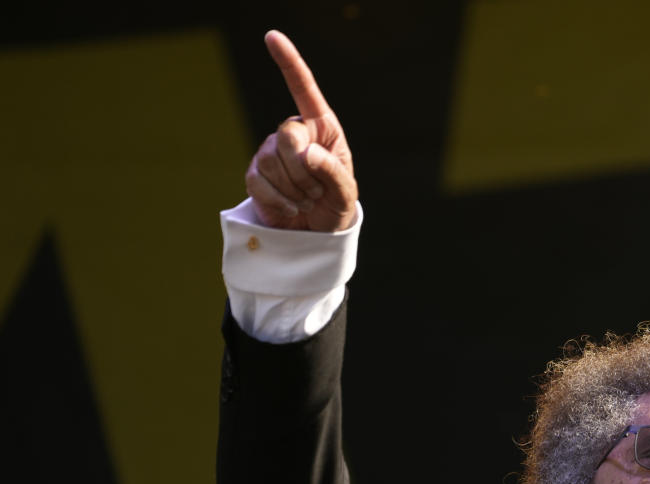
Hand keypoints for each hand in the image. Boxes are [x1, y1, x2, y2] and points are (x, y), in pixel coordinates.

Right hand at [244, 30, 357, 230]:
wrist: (318, 234)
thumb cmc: (337, 206)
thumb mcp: (346, 192)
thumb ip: (332, 171)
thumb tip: (305, 154)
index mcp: (322, 127)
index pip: (303, 89)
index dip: (288, 62)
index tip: (271, 36)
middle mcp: (294, 133)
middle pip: (287, 136)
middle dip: (303, 171)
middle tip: (317, 193)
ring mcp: (271, 152)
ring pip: (271, 162)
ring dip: (294, 191)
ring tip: (307, 202)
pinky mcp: (256, 174)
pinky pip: (259, 182)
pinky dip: (279, 201)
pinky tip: (291, 210)